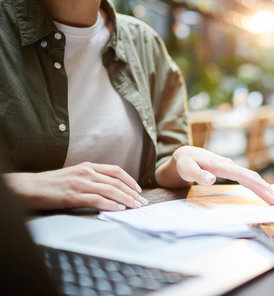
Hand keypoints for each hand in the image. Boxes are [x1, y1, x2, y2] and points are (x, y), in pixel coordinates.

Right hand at [3, 162, 146, 210]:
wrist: (30, 187)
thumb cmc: (52, 184)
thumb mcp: (75, 175)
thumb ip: (92, 179)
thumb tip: (109, 188)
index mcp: (89, 167)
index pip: (116, 171)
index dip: (130, 180)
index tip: (138, 190)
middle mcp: (87, 173)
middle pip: (116, 182)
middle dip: (132, 193)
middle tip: (142, 202)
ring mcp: (81, 184)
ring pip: (110, 190)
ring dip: (126, 199)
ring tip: (135, 207)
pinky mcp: (73, 196)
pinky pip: (97, 200)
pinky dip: (110, 204)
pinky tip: (118, 209)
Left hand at [169, 146, 273, 204]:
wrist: (185, 154)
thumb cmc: (185, 163)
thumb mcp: (187, 169)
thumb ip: (198, 174)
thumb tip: (212, 179)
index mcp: (220, 165)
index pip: (241, 175)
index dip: (255, 184)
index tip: (267, 192)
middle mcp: (228, 165)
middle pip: (250, 176)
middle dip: (264, 188)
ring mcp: (230, 167)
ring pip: (250, 176)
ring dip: (262, 186)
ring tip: (273, 197)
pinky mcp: (230, 170)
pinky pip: (246, 177)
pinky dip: (256, 184)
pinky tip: (262, 190)